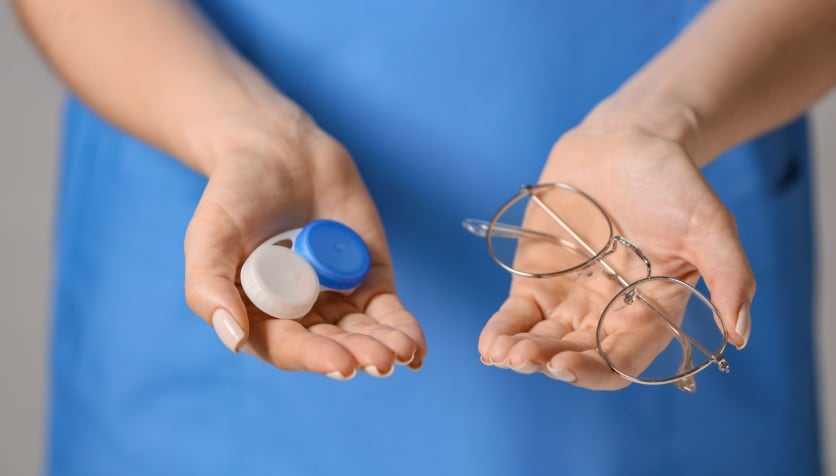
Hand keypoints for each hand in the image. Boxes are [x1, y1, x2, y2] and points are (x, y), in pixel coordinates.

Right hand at [184, 107, 424, 378]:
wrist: (280, 149)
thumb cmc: (237, 193)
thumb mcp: (211, 234)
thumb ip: (208, 285)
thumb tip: (232, 339)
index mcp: (257, 315)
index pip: (286, 346)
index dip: (314, 357)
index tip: (340, 364)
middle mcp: (298, 315)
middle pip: (331, 344)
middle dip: (357, 354)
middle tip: (379, 361)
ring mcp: (336, 298)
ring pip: (363, 332)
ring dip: (384, 345)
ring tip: (402, 352)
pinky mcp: (369, 278)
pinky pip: (388, 311)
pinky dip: (403, 329)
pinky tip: (416, 349)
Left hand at [478, 103, 754, 389]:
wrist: (624, 140)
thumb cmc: (672, 181)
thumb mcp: (709, 224)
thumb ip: (729, 275)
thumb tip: (740, 335)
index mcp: (650, 313)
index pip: (620, 360)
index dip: (594, 370)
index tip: (566, 365)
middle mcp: (608, 314)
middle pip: (576, 354)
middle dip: (549, 361)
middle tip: (525, 357)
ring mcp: (569, 298)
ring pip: (543, 339)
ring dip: (522, 352)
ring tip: (503, 353)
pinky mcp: (536, 277)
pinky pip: (518, 314)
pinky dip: (502, 330)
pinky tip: (489, 345)